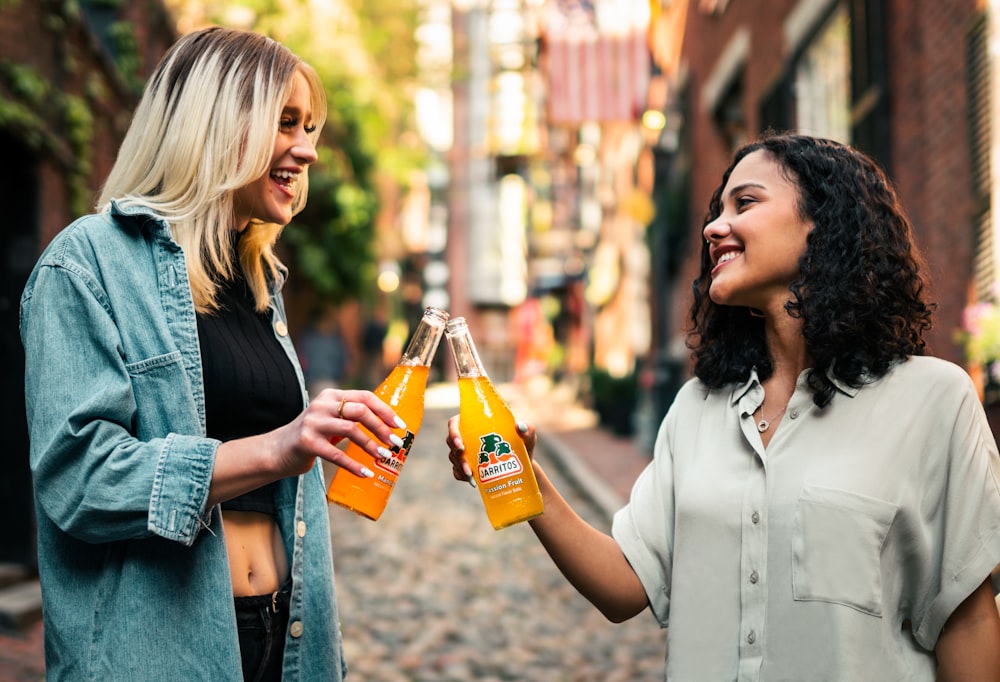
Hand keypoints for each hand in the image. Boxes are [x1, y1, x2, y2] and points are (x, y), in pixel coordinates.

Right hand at [271, 388, 405, 478]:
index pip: (365, 397)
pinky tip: (365, 473)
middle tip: (395, 443)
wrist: (277, 450)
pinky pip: (336, 454)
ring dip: (371, 445)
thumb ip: (352, 417)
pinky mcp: (306, 442)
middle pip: (360, 411)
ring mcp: (313, 423)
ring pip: (350, 430)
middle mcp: (322, 405)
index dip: (385, 411)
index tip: (400, 425)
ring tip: (383, 457)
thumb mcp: (330, 419)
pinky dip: (353, 465)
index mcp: (332, 395)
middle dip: (381, 427)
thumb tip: (389, 428)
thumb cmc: (313, 436)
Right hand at [445, 415, 536, 486]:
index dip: (453, 432)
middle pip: (451, 442)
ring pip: (453, 457)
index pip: (455, 423)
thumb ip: (527, 429)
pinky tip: (472, 481)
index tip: (461, 444)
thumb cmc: (523, 446)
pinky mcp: (467, 466)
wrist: (523, 467)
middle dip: (457, 455)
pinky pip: (457, 471)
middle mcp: (467, 436)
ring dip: (460, 467)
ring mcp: (465, 452)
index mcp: (476, 423)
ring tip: (472, 475)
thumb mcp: (528, 437)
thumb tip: (518, 426)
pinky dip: (461, 476)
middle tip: (468, 466)